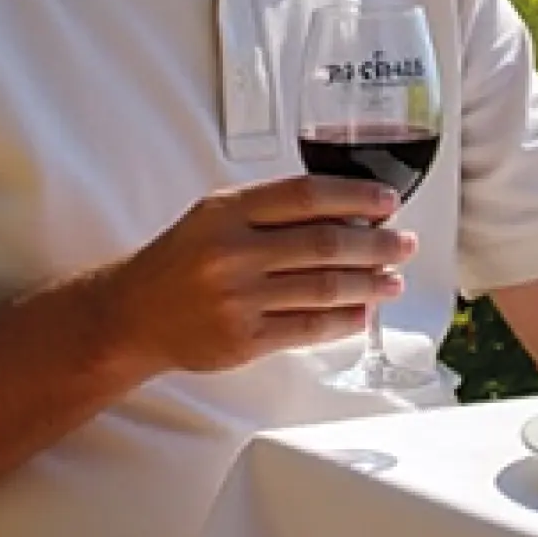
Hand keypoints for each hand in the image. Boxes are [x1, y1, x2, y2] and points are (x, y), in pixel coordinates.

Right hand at [104, 175, 415, 376]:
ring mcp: (238, 299)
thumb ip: (272, 208)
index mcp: (228, 211)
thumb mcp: (217, 214)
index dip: (356, 197)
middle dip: (377, 244)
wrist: (134, 314)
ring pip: (323, 288)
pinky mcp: (242, 341)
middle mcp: (233, 252)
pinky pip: (307, 329)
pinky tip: (361, 312)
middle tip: (404, 243)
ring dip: (369, 284)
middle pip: (325, 244)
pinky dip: (342, 321)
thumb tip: (346, 210)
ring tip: (392, 280)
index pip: (306, 195)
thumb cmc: (183, 258)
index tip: (388, 202)